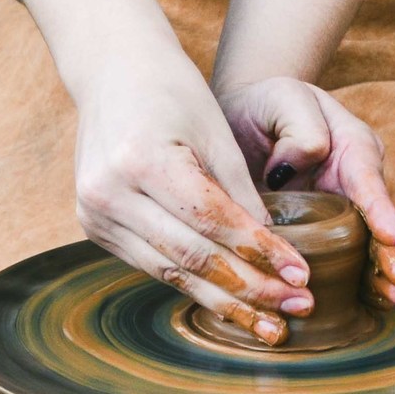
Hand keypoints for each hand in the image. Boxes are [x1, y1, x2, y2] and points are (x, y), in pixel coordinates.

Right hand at [73, 49, 314, 344]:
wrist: (111, 71)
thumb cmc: (172, 92)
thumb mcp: (216, 132)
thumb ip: (242, 193)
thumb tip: (274, 254)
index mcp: (141, 159)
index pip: (212, 220)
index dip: (261, 252)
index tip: (301, 276)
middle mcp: (109, 192)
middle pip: (191, 256)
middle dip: (250, 288)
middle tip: (296, 308)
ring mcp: (94, 213)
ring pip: (171, 272)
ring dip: (225, 301)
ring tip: (270, 322)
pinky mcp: (93, 227)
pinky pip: (153, 265)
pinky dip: (195, 284)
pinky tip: (231, 302)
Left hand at [217, 77, 394, 306]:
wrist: (243, 118)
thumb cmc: (268, 104)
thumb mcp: (284, 99)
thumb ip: (301, 126)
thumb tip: (300, 164)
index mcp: (352, 149)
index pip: (368, 182)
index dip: (380, 211)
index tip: (391, 236)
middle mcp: (354, 186)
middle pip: (377, 224)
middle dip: (392, 254)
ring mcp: (340, 215)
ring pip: (365, 249)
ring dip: (381, 277)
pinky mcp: (322, 236)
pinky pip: (339, 263)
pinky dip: (352, 286)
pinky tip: (367, 308)